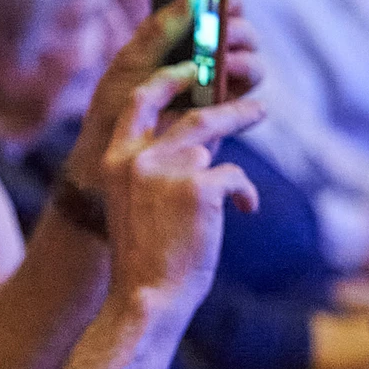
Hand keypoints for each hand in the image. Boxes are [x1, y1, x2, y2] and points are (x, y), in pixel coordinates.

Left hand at [63, 0, 261, 190]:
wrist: (108, 150)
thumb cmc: (117, 99)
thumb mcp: (132, 59)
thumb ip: (161, 28)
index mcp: (188, 34)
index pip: (222, 6)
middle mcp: (211, 56)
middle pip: (244, 34)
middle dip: (237, 30)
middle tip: (222, 31)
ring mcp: (221, 86)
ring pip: (253, 66)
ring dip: (244, 59)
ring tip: (225, 62)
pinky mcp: (225, 116)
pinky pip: (248, 100)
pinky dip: (243, 90)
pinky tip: (226, 84)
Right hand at [100, 65, 262, 317]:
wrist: (146, 298)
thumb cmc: (143, 259)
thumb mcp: (133, 205)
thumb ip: (151, 171)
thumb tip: (198, 146)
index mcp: (114, 161)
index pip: (140, 102)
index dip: (168, 81)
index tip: (192, 70)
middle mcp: (138, 158)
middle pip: (193, 115)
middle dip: (228, 107)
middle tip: (254, 106)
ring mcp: (168, 170)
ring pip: (215, 145)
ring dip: (237, 148)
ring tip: (250, 156)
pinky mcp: (199, 187)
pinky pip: (234, 177)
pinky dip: (244, 193)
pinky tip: (245, 210)